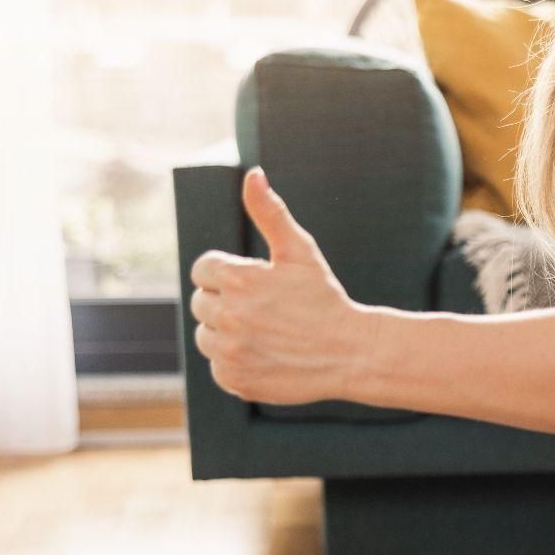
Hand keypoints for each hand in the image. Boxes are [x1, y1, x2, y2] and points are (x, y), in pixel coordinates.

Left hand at [188, 167, 378, 405]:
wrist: (353, 352)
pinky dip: (236, 362)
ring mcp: (230, 351)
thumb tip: (253, 174)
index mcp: (238, 279)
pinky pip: (217, 366)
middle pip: (201, 302)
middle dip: (227, 303)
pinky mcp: (235, 379)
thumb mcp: (300, 252)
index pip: (203, 270)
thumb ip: (270, 212)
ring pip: (205, 336)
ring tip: (265, 333)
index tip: (256, 285)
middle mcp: (229, 315)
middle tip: (266, 310)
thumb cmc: (325, 298)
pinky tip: (266, 355)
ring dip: (227, 333)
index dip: (229, 274)